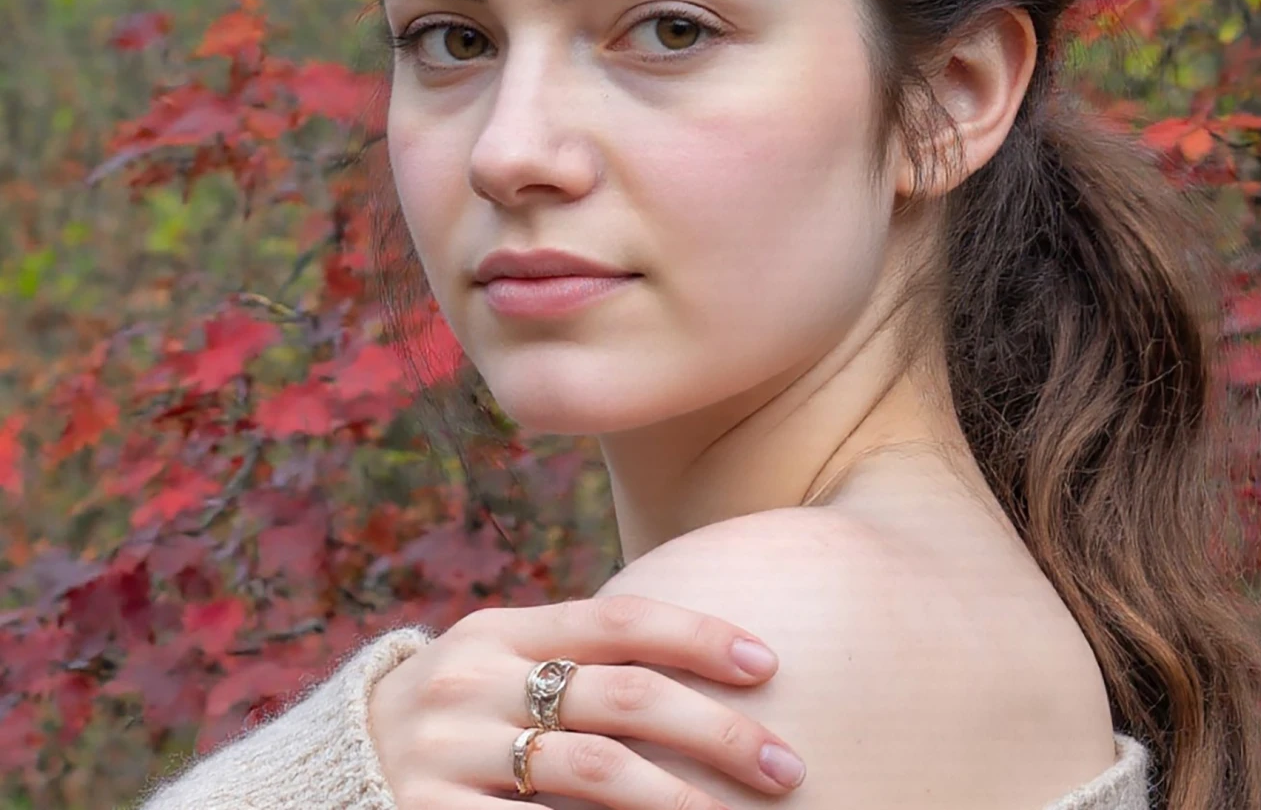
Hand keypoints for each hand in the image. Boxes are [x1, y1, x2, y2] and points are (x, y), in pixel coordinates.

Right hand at [366, 592, 807, 809]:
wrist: (324, 777)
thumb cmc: (449, 717)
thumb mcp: (493, 666)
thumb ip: (571, 658)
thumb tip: (695, 660)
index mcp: (501, 630)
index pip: (620, 617)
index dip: (699, 636)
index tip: (768, 664)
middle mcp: (475, 681)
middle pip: (623, 697)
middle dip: (715, 731)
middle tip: (786, 765)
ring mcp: (450, 754)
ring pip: (595, 772)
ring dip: (678, 801)